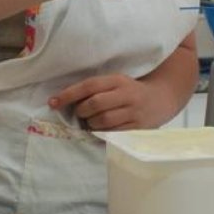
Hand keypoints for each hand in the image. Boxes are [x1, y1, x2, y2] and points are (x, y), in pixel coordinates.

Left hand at [49, 74, 165, 129]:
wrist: (161, 98)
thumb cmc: (130, 90)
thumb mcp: (116, 83)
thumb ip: (96, 89)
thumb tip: (65, 101)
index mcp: (118, 80)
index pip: (89, 85)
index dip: (69, 94)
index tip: (52, 102)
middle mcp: (126, 94)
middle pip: (95, 104)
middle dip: (81, 111)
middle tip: (80, 113)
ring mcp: (133, 112)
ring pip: (103, 121)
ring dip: (91, 124)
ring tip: (91, 122)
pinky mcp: (138, 128)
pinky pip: (113, 133)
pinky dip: (102, 133)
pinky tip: (101, 130)